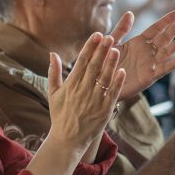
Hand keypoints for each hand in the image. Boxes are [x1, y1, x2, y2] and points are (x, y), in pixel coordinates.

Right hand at [47, 33, 124, 149]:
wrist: (67, 140)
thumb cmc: (60, 115)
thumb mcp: (52, 93)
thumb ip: (53, 72)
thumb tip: (53, 53)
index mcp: (71, 85)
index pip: (81, 62)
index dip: (90, 47)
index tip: (97, 35)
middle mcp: (82, 91)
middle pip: (94, 67)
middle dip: (102, 51)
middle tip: (110, 36)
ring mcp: (94, 101)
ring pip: (104, 79)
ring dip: (110, 63)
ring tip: (117, 49)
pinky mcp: (104, 111)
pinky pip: (112, 94)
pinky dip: (117, 83)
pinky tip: (122, 71)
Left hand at [111, 10, 174, 98]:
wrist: (100, 83)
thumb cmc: (105, 63)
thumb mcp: (112, 43)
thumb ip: (122, 29)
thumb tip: (130, 12)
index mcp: (139, 42)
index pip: (157, 28)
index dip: (168, 20)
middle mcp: (146, 52)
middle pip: (165, 37)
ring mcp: (149, 64)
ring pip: (167, 52)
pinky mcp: (148, 77)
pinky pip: (162, 69)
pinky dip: (173, 64)